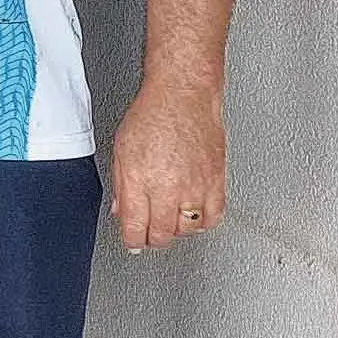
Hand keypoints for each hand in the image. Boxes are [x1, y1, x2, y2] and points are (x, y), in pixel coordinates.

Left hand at [109, 83, 226, 252]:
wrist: (183, 95)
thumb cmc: (152, 114)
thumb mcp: (122, 149)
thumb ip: (120, 184)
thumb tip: (121, 210)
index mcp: (139, 179)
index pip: (135, 228)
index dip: (132, 241)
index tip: (132, 243)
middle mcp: (168, 187)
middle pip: (161, 234)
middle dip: (152, 238)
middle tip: (148, 233)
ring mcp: (195, 186)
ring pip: (187, 230)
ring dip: (176, 230)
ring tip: (168, 220)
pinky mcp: (217, 182)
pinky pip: (213, 217)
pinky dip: (202, 222)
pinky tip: (193, 216)